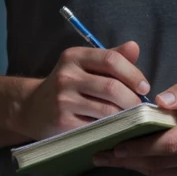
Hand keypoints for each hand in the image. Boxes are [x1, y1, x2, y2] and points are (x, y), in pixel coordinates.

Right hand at [18, 40, 149, 141]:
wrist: (32, 108)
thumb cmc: (67, 86)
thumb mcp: (84, 66)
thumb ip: (111, 57)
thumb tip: (135, 47)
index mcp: (74, 57)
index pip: (111, 60)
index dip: (133, 74)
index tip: (144, 87)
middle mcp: (66, 76)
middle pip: (111, 87)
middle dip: (133, 100)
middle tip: (140, 108)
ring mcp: (63, 100)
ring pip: (107, 110)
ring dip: (125, 116)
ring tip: (131, 118)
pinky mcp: (62, 122)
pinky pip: (97, 126)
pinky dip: (112, 128)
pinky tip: (116, 128)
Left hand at [93, 73, 176, 175]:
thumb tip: (159, 101)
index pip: (168, 144)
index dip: (141, 147)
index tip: (117, 145)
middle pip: (158, 162)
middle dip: (127, 159)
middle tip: (101, 154)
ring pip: (158, 172)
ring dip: (132, 166)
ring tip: (107, 158)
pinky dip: (146, 168)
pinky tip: (130, 161)